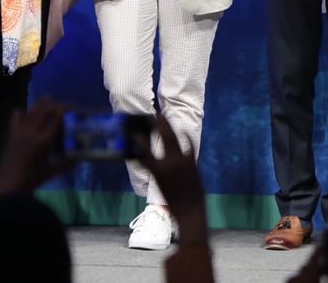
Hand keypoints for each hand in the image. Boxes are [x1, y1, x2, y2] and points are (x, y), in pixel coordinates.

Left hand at [0, 99, 73, 197]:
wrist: (8, 186)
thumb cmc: (31, 180)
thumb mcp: (51, 172)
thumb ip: (65, 165)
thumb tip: (78, 159)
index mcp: (43, 140)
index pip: (56, 118)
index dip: (65, 109)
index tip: (73, 106)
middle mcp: (31, 132)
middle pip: (43, 111)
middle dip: (54, 104)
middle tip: (63, 104)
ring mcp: (20, 133)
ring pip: (30, 113)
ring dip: (40, 105)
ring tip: (48, 98)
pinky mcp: (12, 137)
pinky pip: (15, 121)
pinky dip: (19, 114)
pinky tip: (22, 111)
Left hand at [136, 114, 207, 246]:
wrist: (190, 211)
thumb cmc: (195, 194)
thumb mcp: (195, 174)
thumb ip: (187, 160)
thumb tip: (181, 151)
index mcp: (189, 159)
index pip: (183, 136)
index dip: (174, 126)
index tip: (169, 117)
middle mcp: (178, 160)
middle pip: (168, 136)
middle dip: (161, 125)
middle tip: (156, 116)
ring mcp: (166, 168)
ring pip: (153, 149)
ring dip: (144, 139)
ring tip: (138, 130)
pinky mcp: (156, 176)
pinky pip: (145, 162)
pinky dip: (138, 155)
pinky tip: (132, 149)